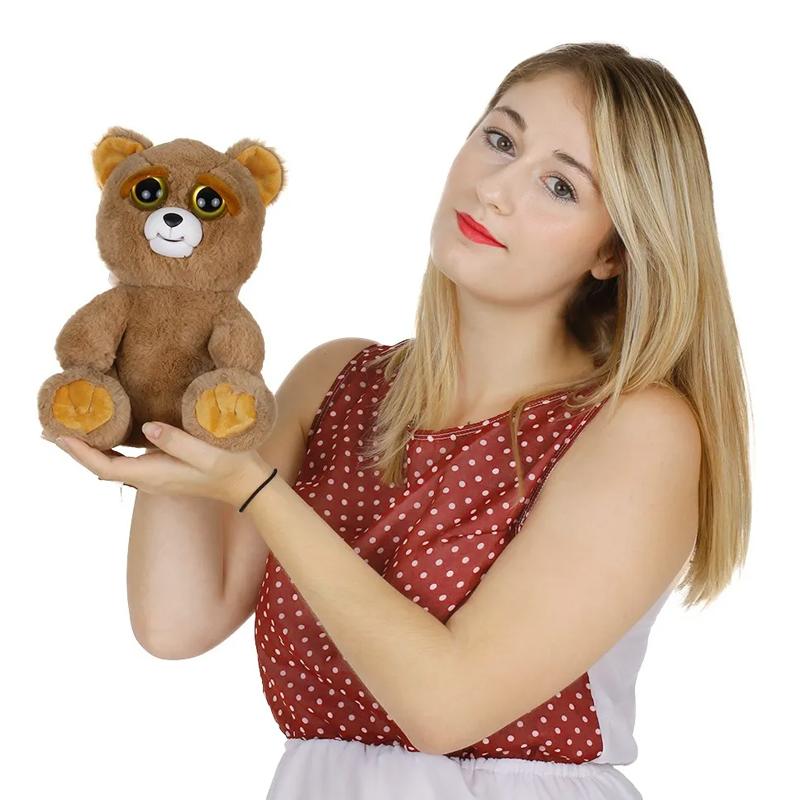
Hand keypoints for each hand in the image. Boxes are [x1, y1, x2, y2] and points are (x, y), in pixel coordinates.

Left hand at [43, 422, 270, 507]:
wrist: (248, 484)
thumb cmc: (231, 467)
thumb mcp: (207, 453)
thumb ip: (177, 442)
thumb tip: (146, 428)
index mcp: (154, 475)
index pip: (104, 467)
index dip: (80, 453)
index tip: (59, 435)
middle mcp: (149, 478)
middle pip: (101, 466)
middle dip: (77, 449)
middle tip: (52, 429)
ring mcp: (155, 475)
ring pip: (112, 463)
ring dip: (91, 448)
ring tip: (73, 427)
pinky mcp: (163, 468)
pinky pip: (126, 459)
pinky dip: (109, 446)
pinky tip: (108, 432)